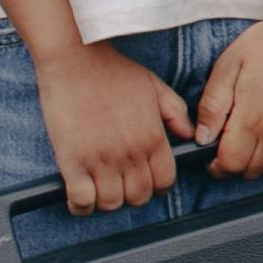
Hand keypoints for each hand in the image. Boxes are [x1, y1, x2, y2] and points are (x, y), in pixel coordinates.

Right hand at [31, 39, 194, 215]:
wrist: (76, 57)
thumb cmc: (112, 70)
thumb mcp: (154, 86)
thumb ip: (175, 113)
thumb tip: (190, 135)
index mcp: (153, 136)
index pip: (165, 182)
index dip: (156, 186)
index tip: (144, 180)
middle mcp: (131, 152)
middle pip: (139, 198)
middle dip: (131, 195)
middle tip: (119, 183)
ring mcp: (101, 159)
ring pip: (111, 204)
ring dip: (105, 200)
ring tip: (98, 186)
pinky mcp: (73, 161)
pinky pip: (81, 202)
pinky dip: (80, 205)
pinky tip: (79, 194)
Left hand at [194, 8, 262, 178]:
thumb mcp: (227, 67)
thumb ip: (211, 106)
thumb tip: (203, 138)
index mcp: (254, 118)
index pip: (230, 165)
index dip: (217, 164)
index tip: (215, 155)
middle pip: (252, 171)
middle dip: (238, 162)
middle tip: (235, 139)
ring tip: (258, 133)